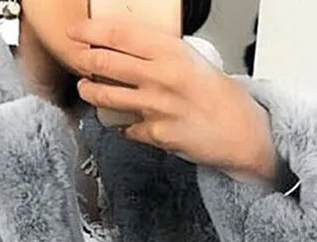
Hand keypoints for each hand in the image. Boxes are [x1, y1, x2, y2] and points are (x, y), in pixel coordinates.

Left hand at [68, 17, 279, 183]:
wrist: (240, 132)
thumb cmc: (220, 97)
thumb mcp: (192, 61)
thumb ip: (161, 54)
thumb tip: (128, 48)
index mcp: (171, 52)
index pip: (119, 34)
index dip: (90, 31)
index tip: (76, 31)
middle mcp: (161, 77)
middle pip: (106, 63)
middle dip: (84, 60)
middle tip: (78, 60)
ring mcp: (156, 107)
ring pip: (107, 96)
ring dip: (91, 92)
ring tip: (86, 89)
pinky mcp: (156, 134)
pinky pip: (127, 128)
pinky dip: (122, 126)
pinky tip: (123, 123)